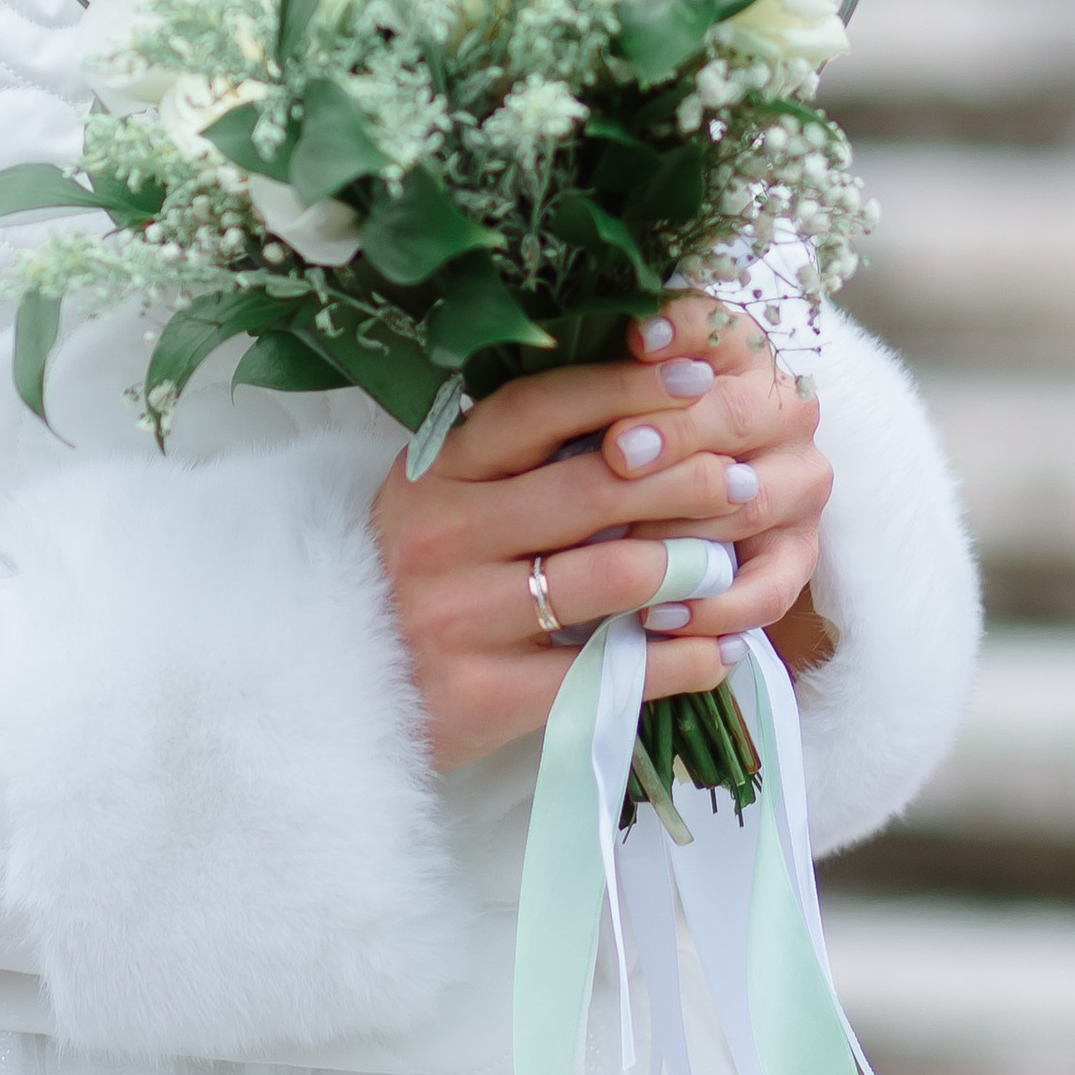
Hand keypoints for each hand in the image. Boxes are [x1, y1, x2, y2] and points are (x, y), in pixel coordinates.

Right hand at [368, 298, 832, 774]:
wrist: (331, 693)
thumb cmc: (406, 585)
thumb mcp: (437, 505)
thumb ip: (514, 464)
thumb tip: (639, 411)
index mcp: (431, 474)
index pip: (536, 407)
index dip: (622, 386)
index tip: (693, 378)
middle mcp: (439, 536)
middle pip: (587, 489)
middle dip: (683, 477)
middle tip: (743, 478)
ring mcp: (458, 617)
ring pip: (604, 578)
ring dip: (689, 568)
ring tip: (732, 561)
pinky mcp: (481, 697)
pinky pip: (603, 672)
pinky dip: (676, 661)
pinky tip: (717, 650)